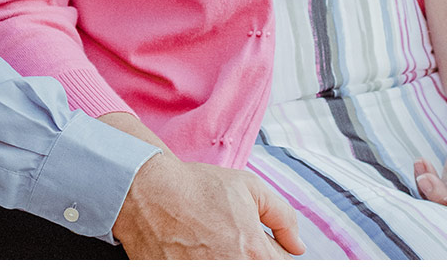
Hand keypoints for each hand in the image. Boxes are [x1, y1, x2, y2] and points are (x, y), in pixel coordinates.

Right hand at [113, 150, 304, 258]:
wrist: (149, 194)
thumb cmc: (198, 188)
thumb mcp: (250, 187)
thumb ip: (283, 216)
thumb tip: (297, 246)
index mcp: (255, 254)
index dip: (275, 254)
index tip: (264, 244)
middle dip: (254, 257)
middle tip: (235, 241)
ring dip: (232, 260)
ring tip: (216, 245)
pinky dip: (207, 262)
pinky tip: (200, 251)